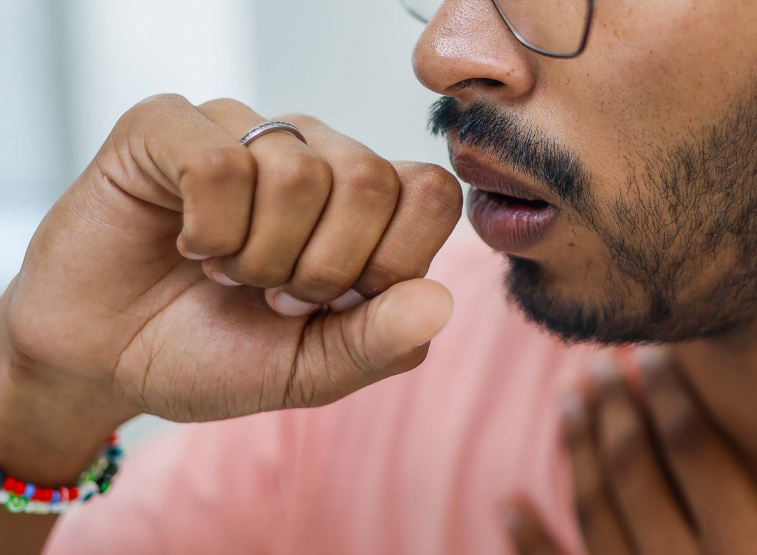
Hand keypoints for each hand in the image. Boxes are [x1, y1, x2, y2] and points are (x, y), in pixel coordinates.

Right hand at [2, 94, 462, 425]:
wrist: (106, 361)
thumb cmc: (214, 354)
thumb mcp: (310, 371)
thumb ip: (380, 342)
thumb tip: (441, 301)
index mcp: (363, 206)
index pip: (432, 194)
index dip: (391, 261)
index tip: (334, 303)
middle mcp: (314, 154)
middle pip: (370, 180)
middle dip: (318, 269)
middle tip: (270, 292)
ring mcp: (244, 132)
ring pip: (297, 172)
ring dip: (256, 255)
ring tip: (226, 271)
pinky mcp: (171, 126)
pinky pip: (220, 164)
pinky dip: (207, 230)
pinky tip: (188, 243)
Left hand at [507, 349, 756, 554]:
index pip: (700, 459)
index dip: (676, 399)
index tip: (659, 351)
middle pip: (637, 478)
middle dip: (617, 412)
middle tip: (602, 360)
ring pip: (597, 517)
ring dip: (576, 454)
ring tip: (568, 399)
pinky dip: (532, 545)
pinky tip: (509, 505)